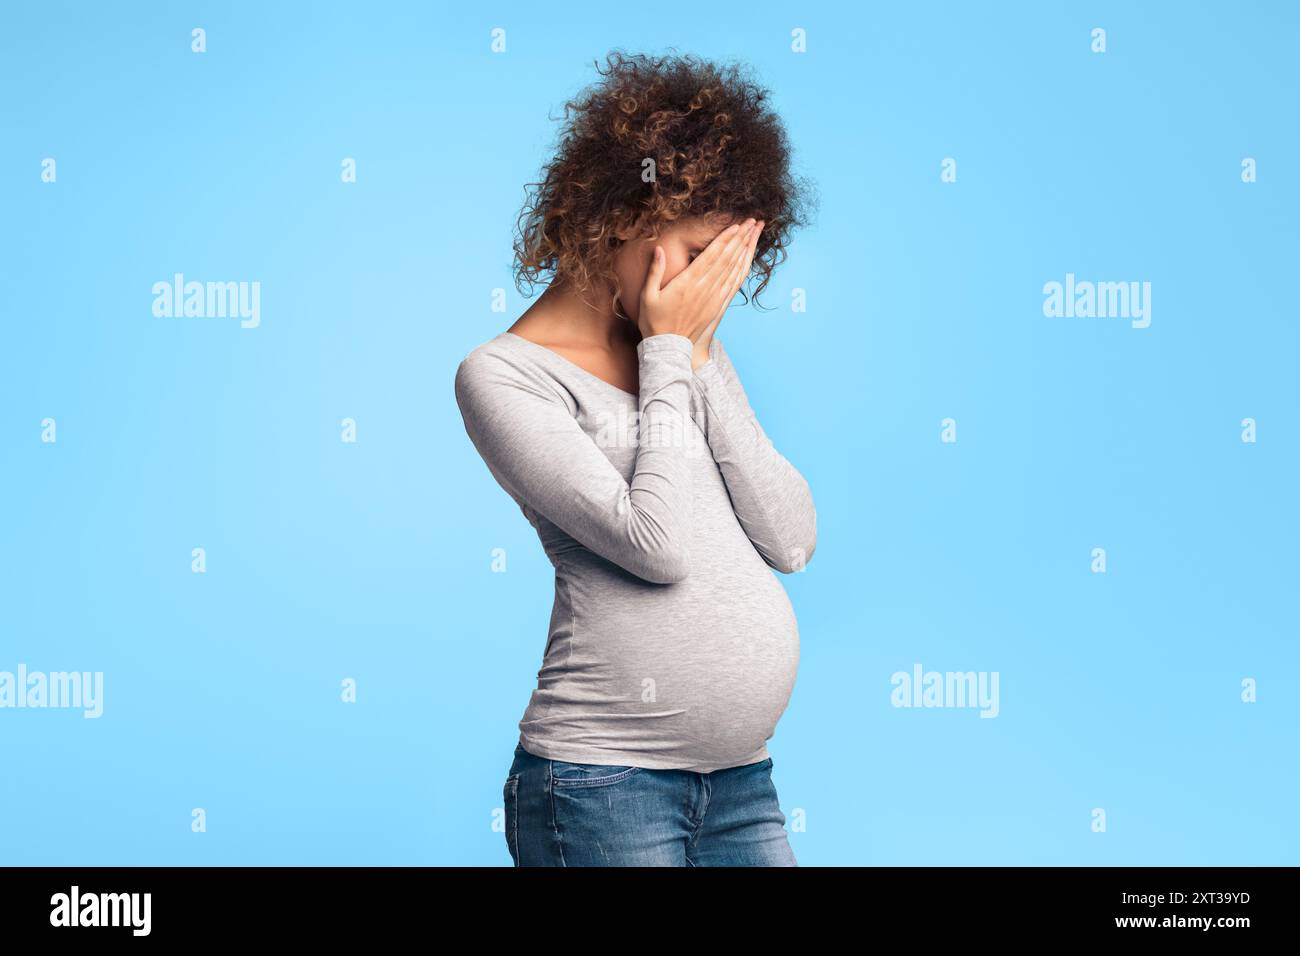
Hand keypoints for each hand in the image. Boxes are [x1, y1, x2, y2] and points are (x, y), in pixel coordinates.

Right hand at [637, 218, 760, 344]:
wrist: (668, 348)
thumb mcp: (648, 295)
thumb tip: (659, 249)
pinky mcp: (717, 306)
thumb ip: (655, 271)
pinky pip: (734, 285)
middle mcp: (704, 289)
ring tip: (754, 234)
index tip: (736, 224)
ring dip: (745, 250)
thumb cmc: (654, 322)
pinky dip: (742, 269)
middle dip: (740, 238)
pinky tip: (748, 258)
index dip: (725, 238)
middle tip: (751, 221)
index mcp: (687, 283)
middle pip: (727, 258)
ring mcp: (713, 298)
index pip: (711, 255)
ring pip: (733, 269)